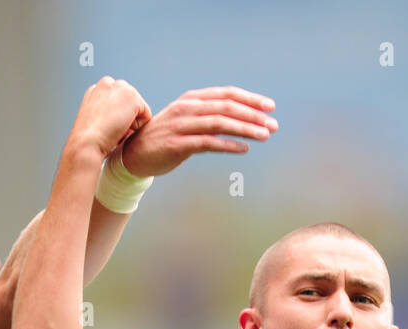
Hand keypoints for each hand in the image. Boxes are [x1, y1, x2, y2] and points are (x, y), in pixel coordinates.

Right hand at [71, 77, 151, 158]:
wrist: (86, 142)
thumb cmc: (89, 139)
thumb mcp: (95, 119)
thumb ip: (107, 111)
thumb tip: (124, 118)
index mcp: (97, 88)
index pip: (119, 101)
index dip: (117, 118)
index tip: (107, 127)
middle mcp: (108, 83)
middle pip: (130, 104)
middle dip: (126, 119)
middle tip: (112, 130)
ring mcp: (120, 88)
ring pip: (138, 109)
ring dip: (131, 124)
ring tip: (116, 130)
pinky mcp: (132, 97)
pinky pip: (146, 116)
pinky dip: (138, 128)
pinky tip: (123, 130)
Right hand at [120, 86, 277, 177]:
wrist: (133, 155)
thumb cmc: (166, 137)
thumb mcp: (187, 120)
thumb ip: (209, 116)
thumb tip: (240, 119)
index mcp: (192, 99)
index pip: (226, 94)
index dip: (250, 98)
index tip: (270, 106)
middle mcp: (187, 108)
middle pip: (226, 107)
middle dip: (253, 115)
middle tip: (273, 125)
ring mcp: (181, 126)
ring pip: (220, 123)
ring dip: (245, 129)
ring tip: (265, 136)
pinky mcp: (177, 145)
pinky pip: (208, 143)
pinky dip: (228, 145)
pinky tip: (244, 148)